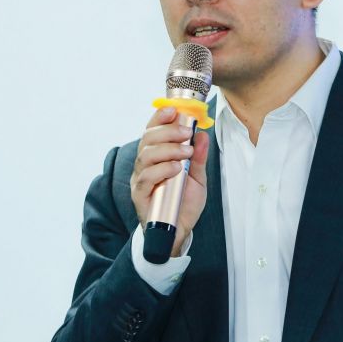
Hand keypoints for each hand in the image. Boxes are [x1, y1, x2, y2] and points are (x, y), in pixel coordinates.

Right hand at [130, 106, 209, 256]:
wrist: (179, 232)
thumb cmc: (184, 203)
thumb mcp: (198, 177)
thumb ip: (199, 157)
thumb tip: (202, 135)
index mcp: (155, 156)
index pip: (152, 131)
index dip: (160, 117)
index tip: (174, 109)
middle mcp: (144, 165)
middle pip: (148, 139)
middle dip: (168, 131)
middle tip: (187, 132)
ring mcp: (140, 180)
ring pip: (146, 156)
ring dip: (168, 149)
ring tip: (186, 152)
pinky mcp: (140, 195)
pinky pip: (146, 178)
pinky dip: (162, 169)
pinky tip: (176, 168)